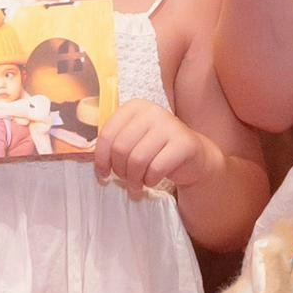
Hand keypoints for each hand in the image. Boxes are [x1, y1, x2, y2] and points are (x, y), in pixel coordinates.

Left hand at [90, 102, 212, 200]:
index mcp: (135, 107)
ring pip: (137, 160)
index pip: (107, 134)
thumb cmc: (157, 151)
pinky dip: (150, 180)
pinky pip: (156, 169)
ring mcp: (170, 125)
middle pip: (121, 149)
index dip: (101, 159)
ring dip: (134, 179)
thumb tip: (98, 167)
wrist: (193, 157)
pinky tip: (153, 180)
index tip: (103, 175)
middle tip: (126, 180)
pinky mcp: (184, 143)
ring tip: (138, 184)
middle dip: (120, 171)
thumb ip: (114, 146)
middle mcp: (152, 111)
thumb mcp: (134, 141)